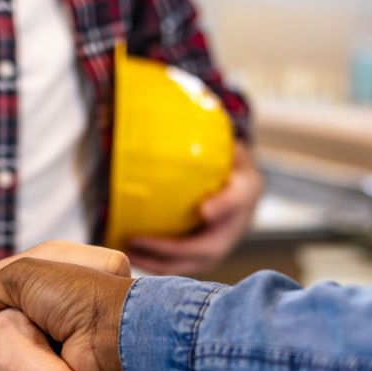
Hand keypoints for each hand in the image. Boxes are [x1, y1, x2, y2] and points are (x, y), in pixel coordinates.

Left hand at [127, 142, 262, 275]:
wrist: (237, 186)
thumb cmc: (222, 158)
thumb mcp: (222, 141)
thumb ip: (204, 134)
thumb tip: (170, 104)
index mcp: (246, 189)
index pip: (238, 199)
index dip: (224, 206)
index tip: (205, 209)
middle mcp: (236, 224)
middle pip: (208, 246)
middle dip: (171, 248)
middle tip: (138, 238)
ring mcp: (222, 245)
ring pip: (191, 263)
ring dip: (157, 262)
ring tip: (126, 251)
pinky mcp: (204, 256)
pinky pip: (180, 266)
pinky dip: (155, 264)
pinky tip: (128, 254)